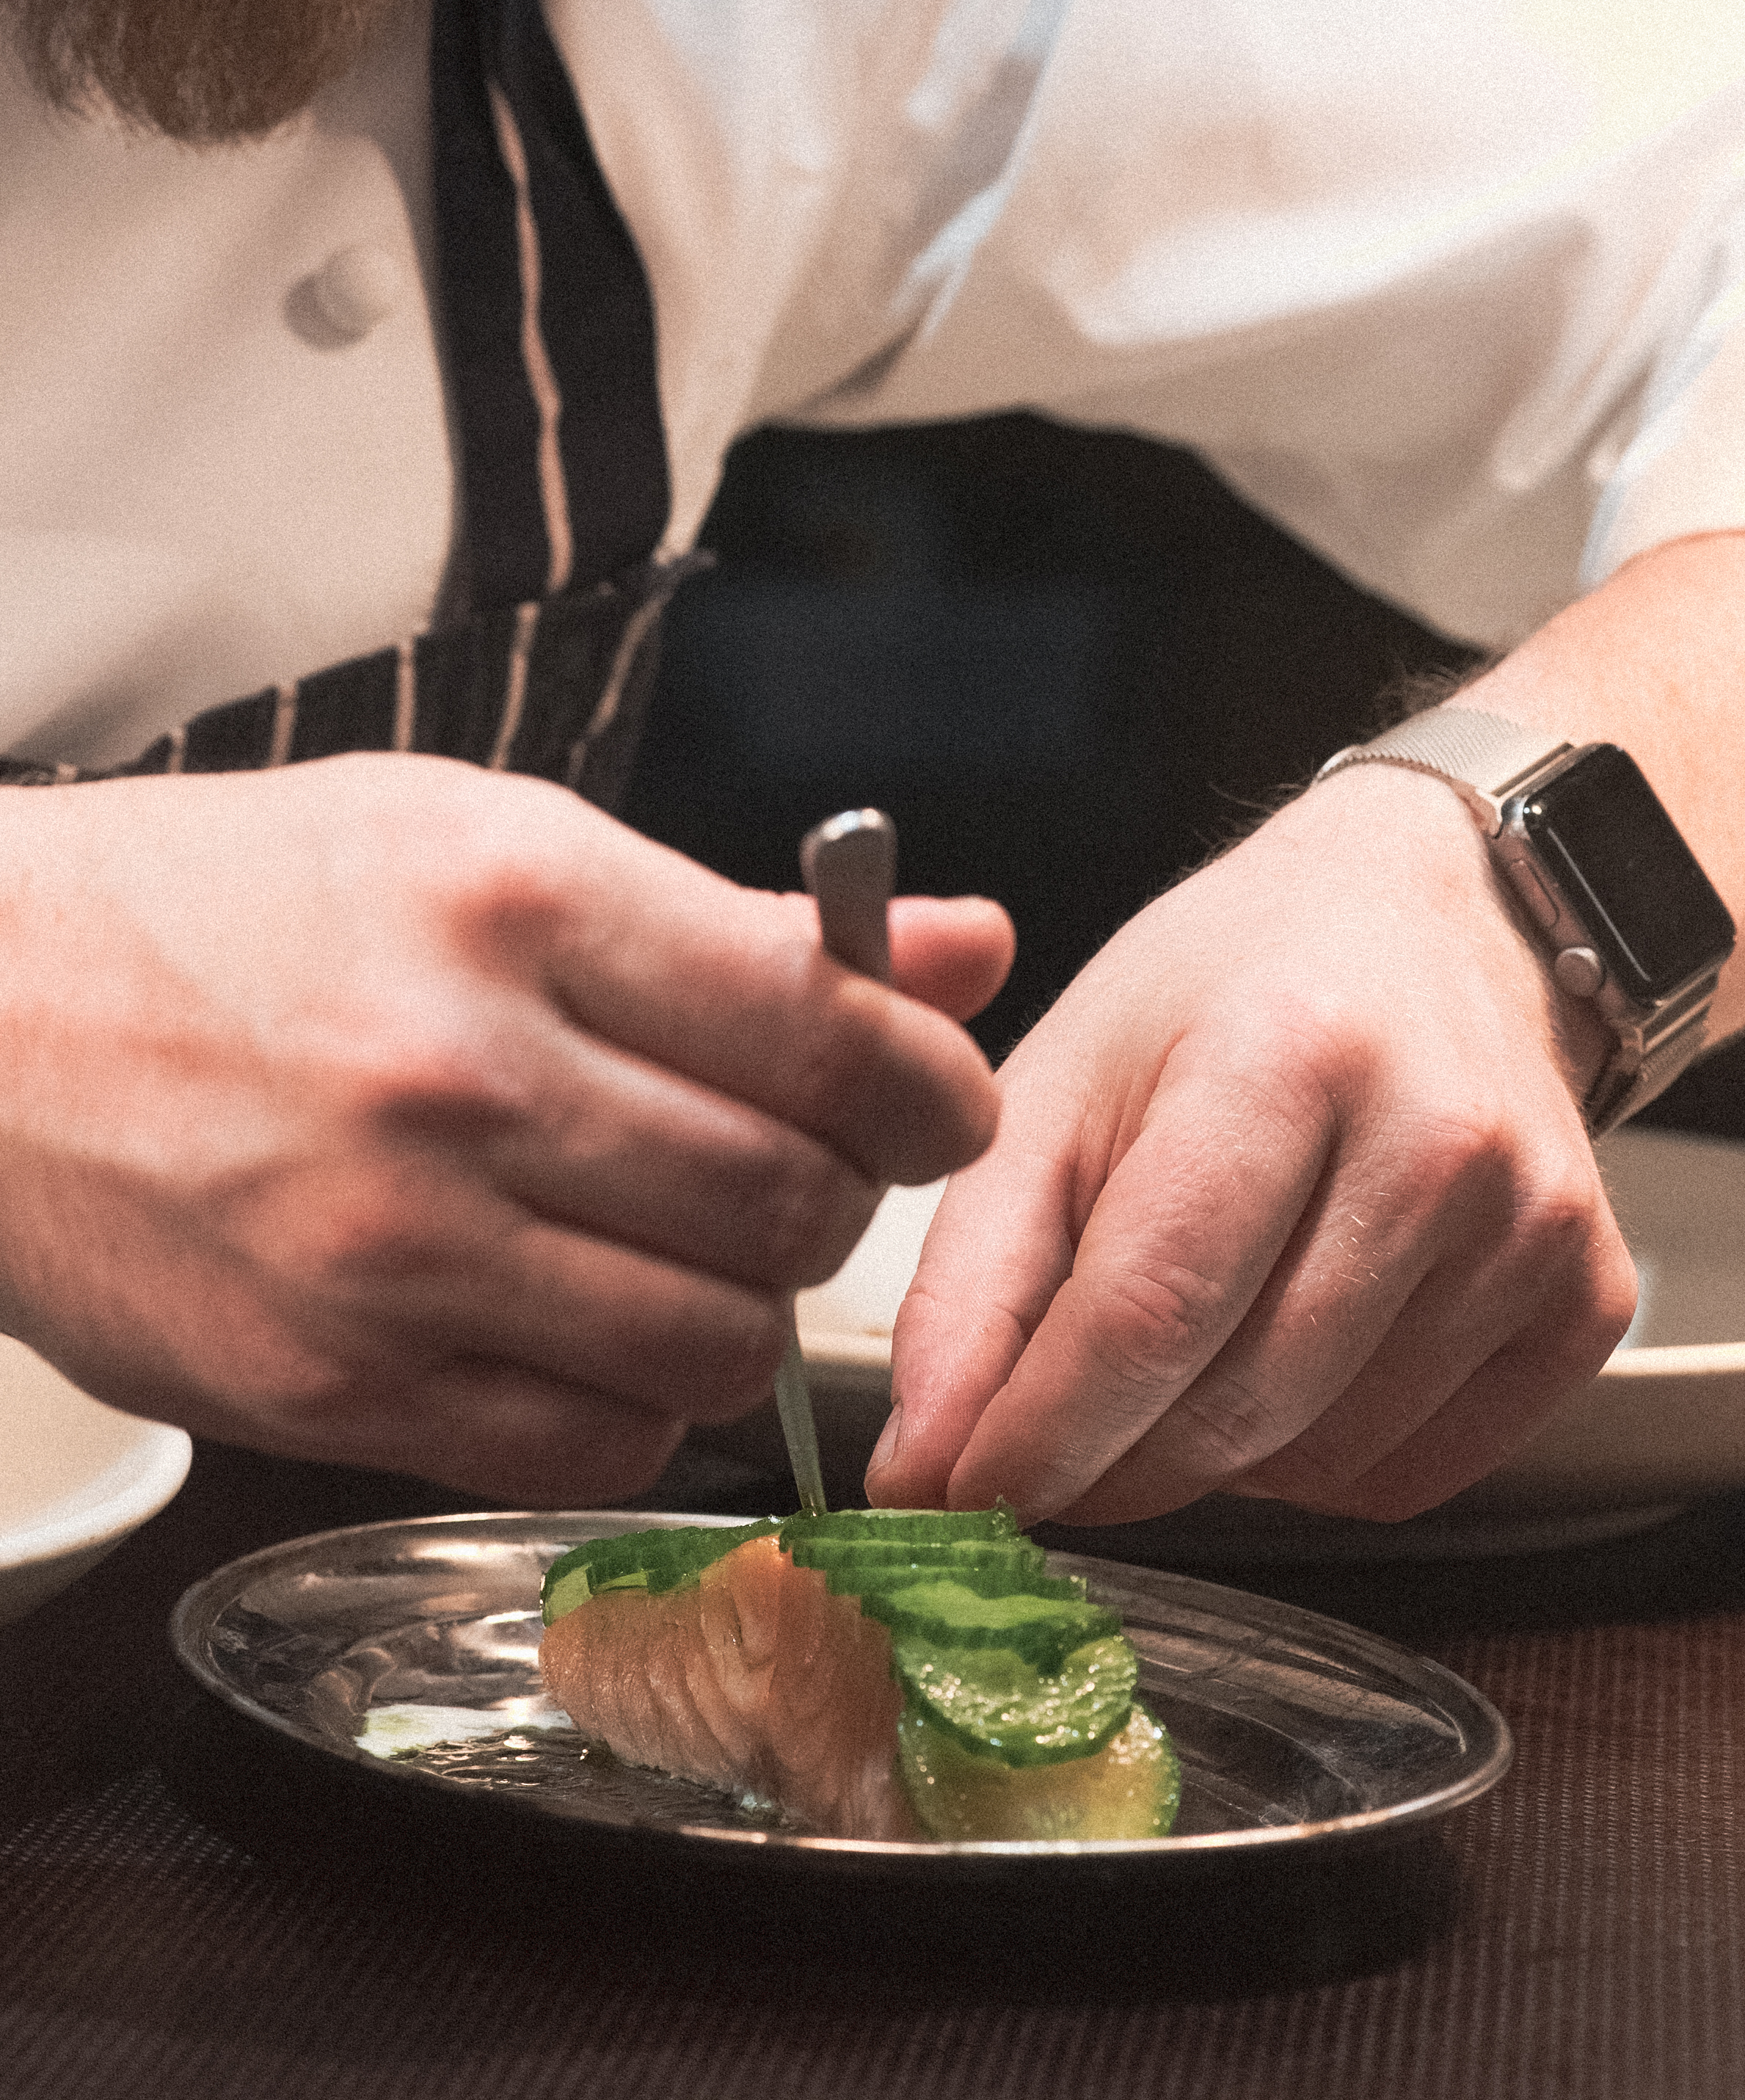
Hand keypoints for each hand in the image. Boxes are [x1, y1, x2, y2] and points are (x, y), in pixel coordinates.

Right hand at [0, 756, 1008, 1500]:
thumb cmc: (235, 906)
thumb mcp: (488, 840)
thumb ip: (742, 925)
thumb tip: (966, 950)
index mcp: (513, 900)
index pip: (825, 1029)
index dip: (929, 1085)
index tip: (934, 1100)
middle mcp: (458, 1076)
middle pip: (791, 1205)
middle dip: (835, 1199)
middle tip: (790, 1166)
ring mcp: (389, 1250)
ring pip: (714, 1348)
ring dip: (740, 1309)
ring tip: (672, 1241)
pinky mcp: (328, 1389)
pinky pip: (589, 1447)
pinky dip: (632, 1402)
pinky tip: (582, 1322)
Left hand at [868, 765, 1635, 1526]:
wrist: (1431, 917)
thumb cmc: (1235, 989)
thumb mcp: (1063, 1078)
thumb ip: (975, 1273)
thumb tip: (923, 1466)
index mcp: (1286, 1053)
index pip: (1147, 1312)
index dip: (1037, 1435)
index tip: (954, 1493)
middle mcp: (1433, 1138)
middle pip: (1233, 1406)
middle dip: (1105, 1462)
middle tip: (1041, 1441)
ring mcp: (1531, 1224)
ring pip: (1317, 1459)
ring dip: (1207, 1459)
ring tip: (1182, 1347)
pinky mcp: (1586, 1295)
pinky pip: (1410, 1473)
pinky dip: (1313, 1459)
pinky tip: (1286, 1353)